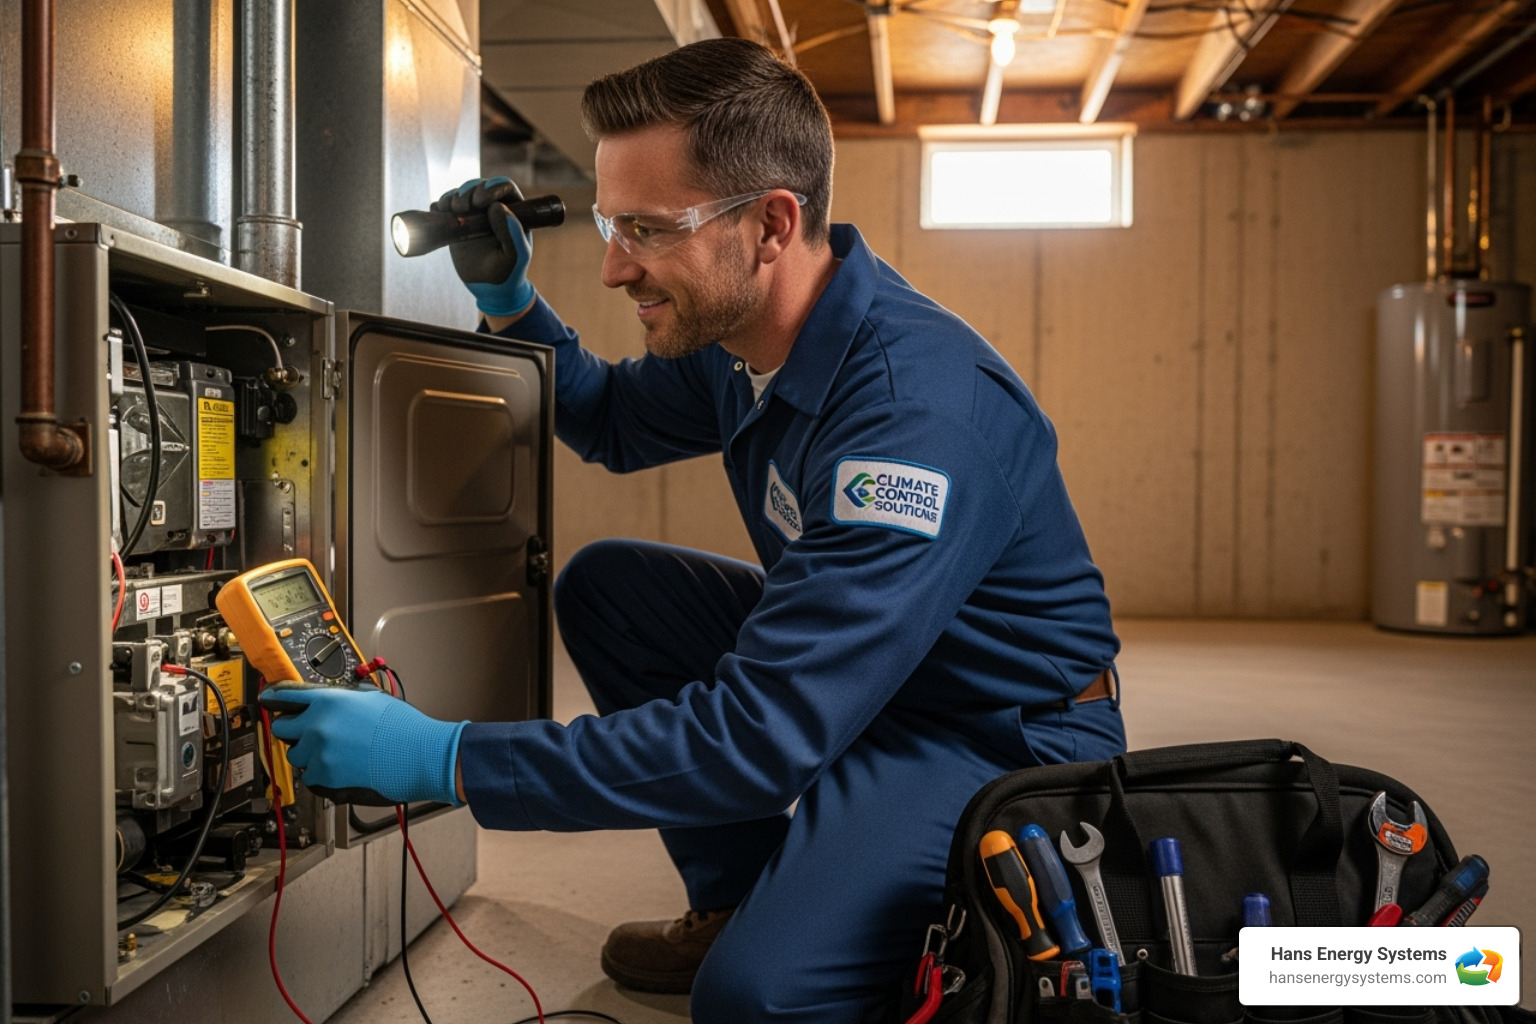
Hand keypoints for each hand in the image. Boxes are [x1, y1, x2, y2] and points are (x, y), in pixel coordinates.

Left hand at [259, 684, 466, 805]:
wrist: (418, 754)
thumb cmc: (403, 726)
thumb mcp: (371, 698)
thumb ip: (342, 699)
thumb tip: (329, 702)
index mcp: (328, 701)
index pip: (286, 696)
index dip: (275, 698)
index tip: (268, 700)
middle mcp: (317, 725)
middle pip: (281, 728)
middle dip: (293, 730)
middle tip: (309, 734)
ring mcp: (319, 752)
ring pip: (296, 756)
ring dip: (309, 754)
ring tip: (336, 754)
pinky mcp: (325, 777)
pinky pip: (310, 776)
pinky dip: (322, 774)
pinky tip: (343, 768)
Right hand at [432, 176, 535, 316]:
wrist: (489, 289)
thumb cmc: (508, 273)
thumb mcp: (515, 256)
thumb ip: (511, 233)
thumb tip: (497, 206)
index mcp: (513, 212)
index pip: (504, 187)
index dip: (492, 188)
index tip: (481, 202)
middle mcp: (493, 208)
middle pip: (479, 186)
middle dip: (469, 191)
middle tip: (463, 208)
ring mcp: (474, 214)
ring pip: (461, 193)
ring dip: (453, 196)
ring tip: (452, 210)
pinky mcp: (456, 222)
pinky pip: (445, 206)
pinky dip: (440, 205)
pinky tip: (439, 211)